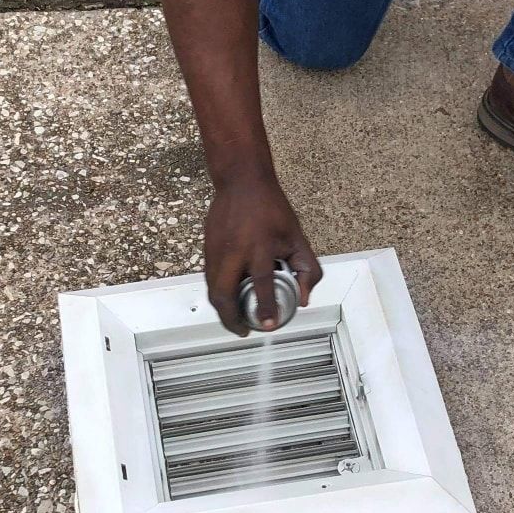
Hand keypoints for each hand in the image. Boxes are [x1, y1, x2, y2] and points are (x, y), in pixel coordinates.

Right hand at [204, 170, 321, 336]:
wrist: (242, 181)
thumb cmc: (271, 208)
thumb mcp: (296, 237)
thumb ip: (306, 269)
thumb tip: (304, 298)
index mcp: (260, 247)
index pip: (262, 284)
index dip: (265, 307)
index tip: (268, 325)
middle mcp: (235, 251)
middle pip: (224, 294)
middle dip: (231, 319)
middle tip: (243, 330)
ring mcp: (217, 250)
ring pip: (212, 290)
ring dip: (222, 309)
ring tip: (236, 319)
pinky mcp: (207, 248)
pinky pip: (209, 279)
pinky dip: (217, 294)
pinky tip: (228, 298)